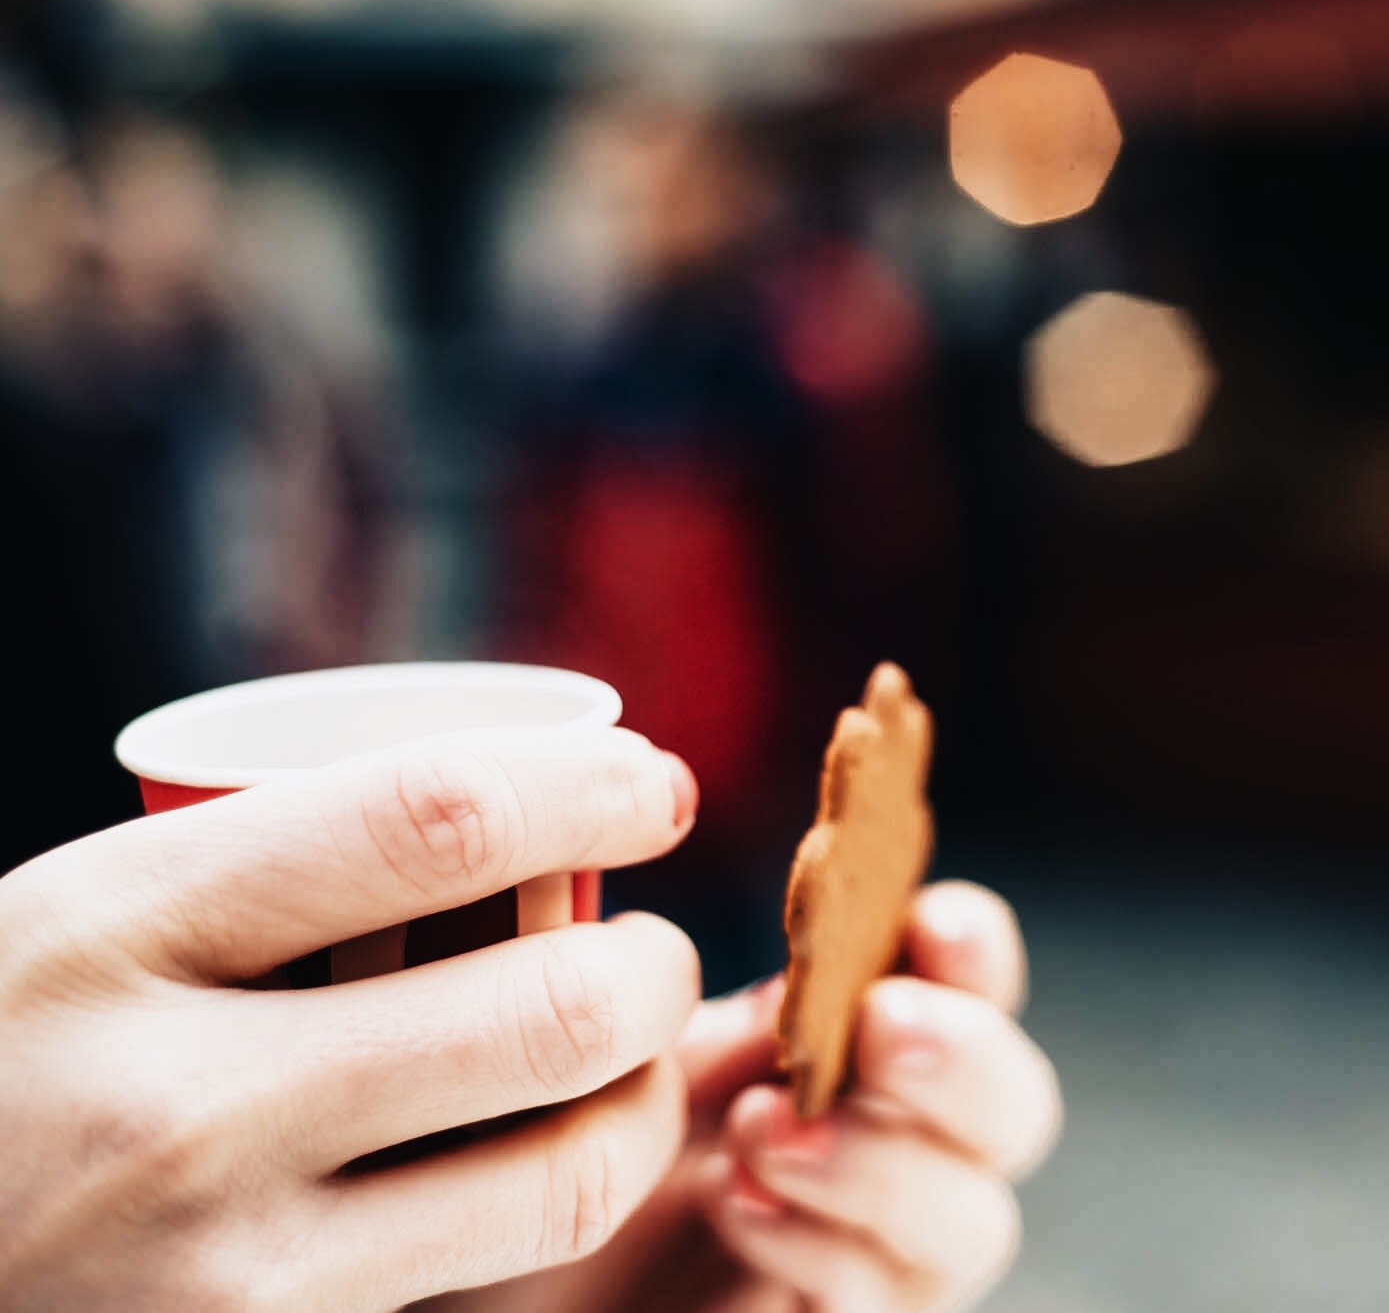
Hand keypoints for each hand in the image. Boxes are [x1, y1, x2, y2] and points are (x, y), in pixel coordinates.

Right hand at [0, 727, 701, 1311]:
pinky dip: (555, 1199)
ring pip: (567, 1174)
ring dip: (648, 1102)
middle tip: (657, 951)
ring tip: (631, 1062)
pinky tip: (550, 1153)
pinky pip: (491, 1265)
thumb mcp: (87, 920)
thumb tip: (534, 813)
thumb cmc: (7, 1055)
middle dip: (660, 968)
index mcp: (124, 931)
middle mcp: (185, 1107)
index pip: (436, 819)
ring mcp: (233, 1271)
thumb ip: (283, 870)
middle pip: (553, 1012)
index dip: (592, 788)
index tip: (651, 788)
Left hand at [433, 881, 1062, 1312]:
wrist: (490, 1237)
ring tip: (762, 1132)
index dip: (974, 948)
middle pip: (1014, 1106)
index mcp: (864, 1025)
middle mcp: (899, 1133)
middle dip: (965, 1059)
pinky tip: (736, 1202)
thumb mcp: (617, 1023)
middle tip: (884, 1025)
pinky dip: (821, 1248)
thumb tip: (728, 858)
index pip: (972, 978)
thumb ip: (696, 975)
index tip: (931, 918)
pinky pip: (880, 1302)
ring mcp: (877, 1243)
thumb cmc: (557, 1117)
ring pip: (974, 1221)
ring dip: (883, 1165)